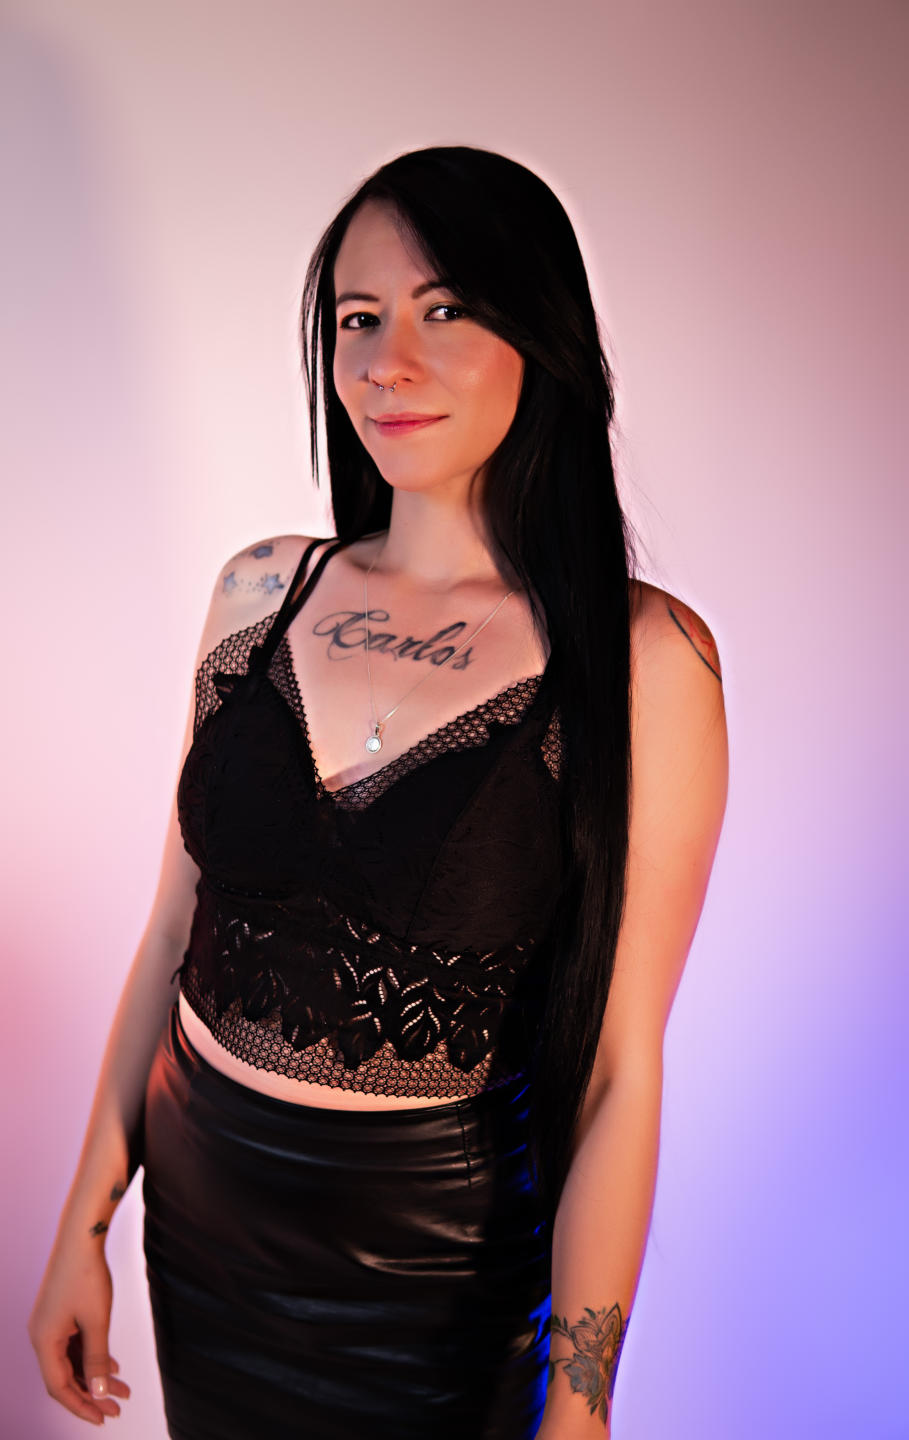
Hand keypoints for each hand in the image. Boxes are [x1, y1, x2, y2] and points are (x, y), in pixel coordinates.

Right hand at [28, 1241, 130, 1423]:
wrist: (81, 1236)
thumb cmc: (87, 1276)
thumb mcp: (96, 1321)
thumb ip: (97, 1360)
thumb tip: (99, 1393)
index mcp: (43, 1341)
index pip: (59, 1387)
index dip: (81, 1406)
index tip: (103, 1418)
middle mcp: (41, 1335)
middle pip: (64, 1377)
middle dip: (91, 1394)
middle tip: (117, 1409)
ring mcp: (49, 1324)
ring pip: (71, 1361)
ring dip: (95, 1376)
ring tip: (122, 1390)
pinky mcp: (59, 1314)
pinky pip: (73, 1345)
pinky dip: (91, 1357)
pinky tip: (114, 1366)